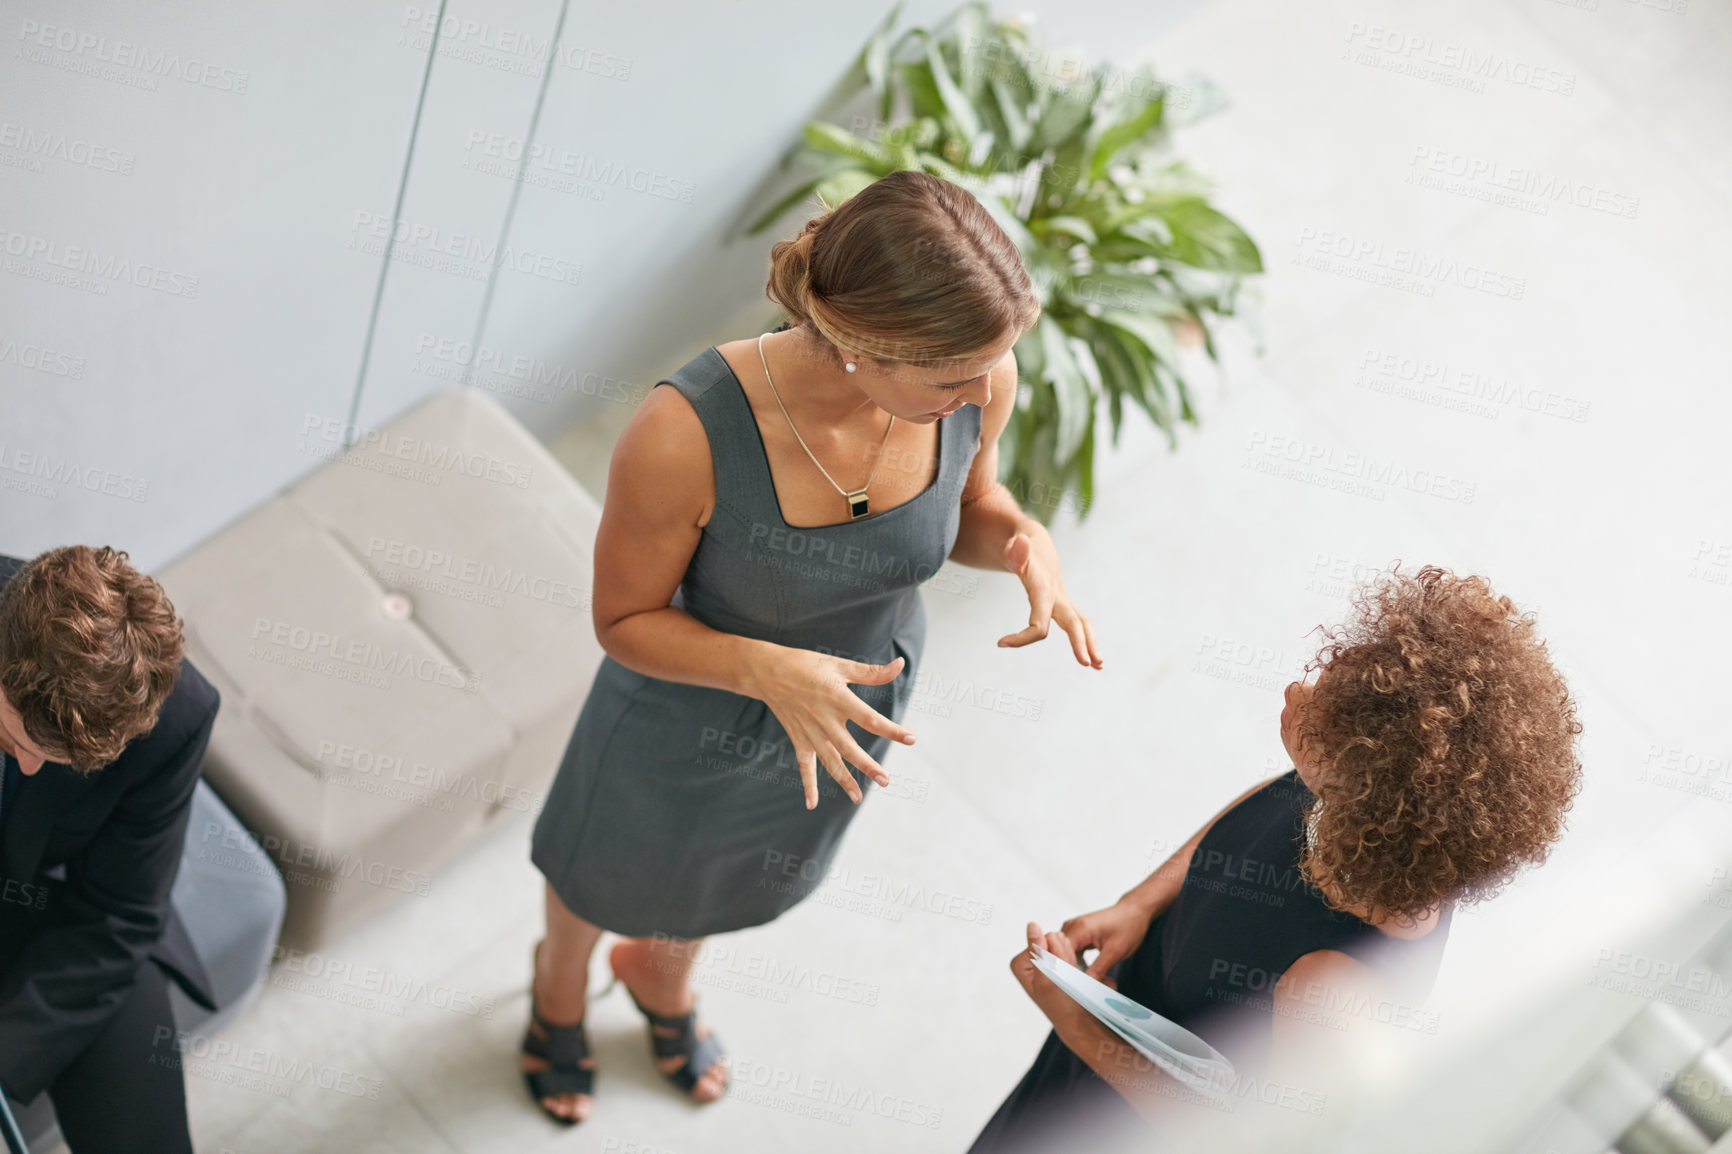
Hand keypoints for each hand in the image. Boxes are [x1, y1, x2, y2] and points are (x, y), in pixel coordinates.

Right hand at [748, 646, 915, 809]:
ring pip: (830, 761)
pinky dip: (808, 785)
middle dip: (867, 766)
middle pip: (849, 748)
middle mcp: (824, 719)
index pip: (870, 719)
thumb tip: (900, 665)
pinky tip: (812, 804)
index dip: (891, 729)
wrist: (767, 671)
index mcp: (838, 699)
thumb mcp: (839, 665)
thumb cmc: (806, 664)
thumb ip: (871, 672)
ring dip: (844, 780)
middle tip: (885, 781)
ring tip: (858, 799)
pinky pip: (804, 766)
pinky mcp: (798, 739)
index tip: (911, 739)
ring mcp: (810, 732)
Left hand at [998, 531, 1102, 668]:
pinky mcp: (1063, 604)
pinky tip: (1089, 655)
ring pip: (1081, 624)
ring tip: (1098, 666)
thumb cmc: (1020, 546)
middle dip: (1079, 643)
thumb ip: (1014, 550)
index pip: (1039, 623)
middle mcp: (1058, 596)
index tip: (1000, 643)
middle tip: (1085, 664)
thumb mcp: (1013, 546)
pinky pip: (1076, 624)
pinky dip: (1084, 639)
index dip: (1022, 638)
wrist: (1035, 542)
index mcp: (1044, 589)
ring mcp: (1063, 600)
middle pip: (1073, 623)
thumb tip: (1020, 544)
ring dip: (1090, 644)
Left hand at [1010, 921, 1079, 1004]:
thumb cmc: (1062, 1005)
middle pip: (1053, 938)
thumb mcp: (1047, 978)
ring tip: (1069, 978)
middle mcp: (1029, 959)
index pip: (1044, 939)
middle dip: (1063, 957)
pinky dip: (1074, 961)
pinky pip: (1069, 949)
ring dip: (1070, 960)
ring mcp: (1043, 959)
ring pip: (1062, 942)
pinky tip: (1073, 975)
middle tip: (1065, 978)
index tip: (1058, 976)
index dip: (1057, 956)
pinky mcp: (1055, 961)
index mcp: (1020, 963)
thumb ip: (1039, 950)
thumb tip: (1032, 924)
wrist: (1079, 1020)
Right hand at [1060, 900, 1153, 987]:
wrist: (1135, 912)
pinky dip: (1078, 962)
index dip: (1067, 972)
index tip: (1078, 987)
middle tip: (1086, 987)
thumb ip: (1099, 968)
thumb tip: (1086, 984)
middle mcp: (1073, 926)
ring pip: (1065, 954)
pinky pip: (1071, 950)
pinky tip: (1089, 971)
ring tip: (1090, 980)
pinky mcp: (1078, 933)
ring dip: (1075, 967)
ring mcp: (1074, 929)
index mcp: (1080, 929)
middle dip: (1071, 971)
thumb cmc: (1129, 926)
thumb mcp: (1116, 951)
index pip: (1061, 955)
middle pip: (1060, 954)